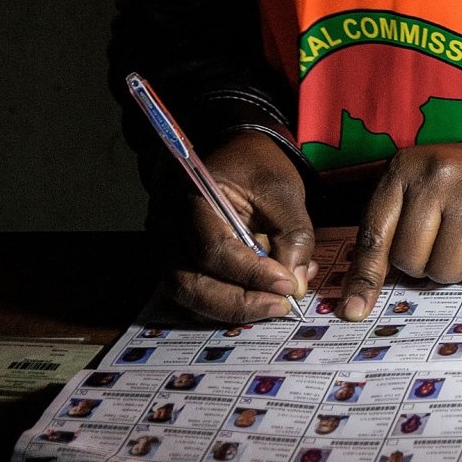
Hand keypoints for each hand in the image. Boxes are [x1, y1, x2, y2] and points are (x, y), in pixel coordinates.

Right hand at [168, 131, 314, 322]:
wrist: (232, 152)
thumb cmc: (257, 167)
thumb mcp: (284, 191)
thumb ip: (293, 236)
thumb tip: (296, 284)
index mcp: (193, 199)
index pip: (214, 249)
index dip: (251, 273)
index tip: (287, 285)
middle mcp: (168, 227)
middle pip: (190, 283)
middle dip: (238, 303)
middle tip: (281, 306)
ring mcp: (166, 247)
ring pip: (188, 295)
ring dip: (232, 308)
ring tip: (274, 304)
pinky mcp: (176, 260)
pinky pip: (194, 292)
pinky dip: (225, 302)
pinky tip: (260, 295)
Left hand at [337, 138, 461, 318]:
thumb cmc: (459, 188)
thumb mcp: (415, 190)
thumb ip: (385, 233)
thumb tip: (356, 300)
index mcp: (406, 167)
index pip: (375, 234)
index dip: (365, 275)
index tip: (354, 309)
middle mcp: (439, 177)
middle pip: (409, 260)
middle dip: (423, 263)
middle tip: (442, 240)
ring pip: (443, 271)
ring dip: (454, 267)